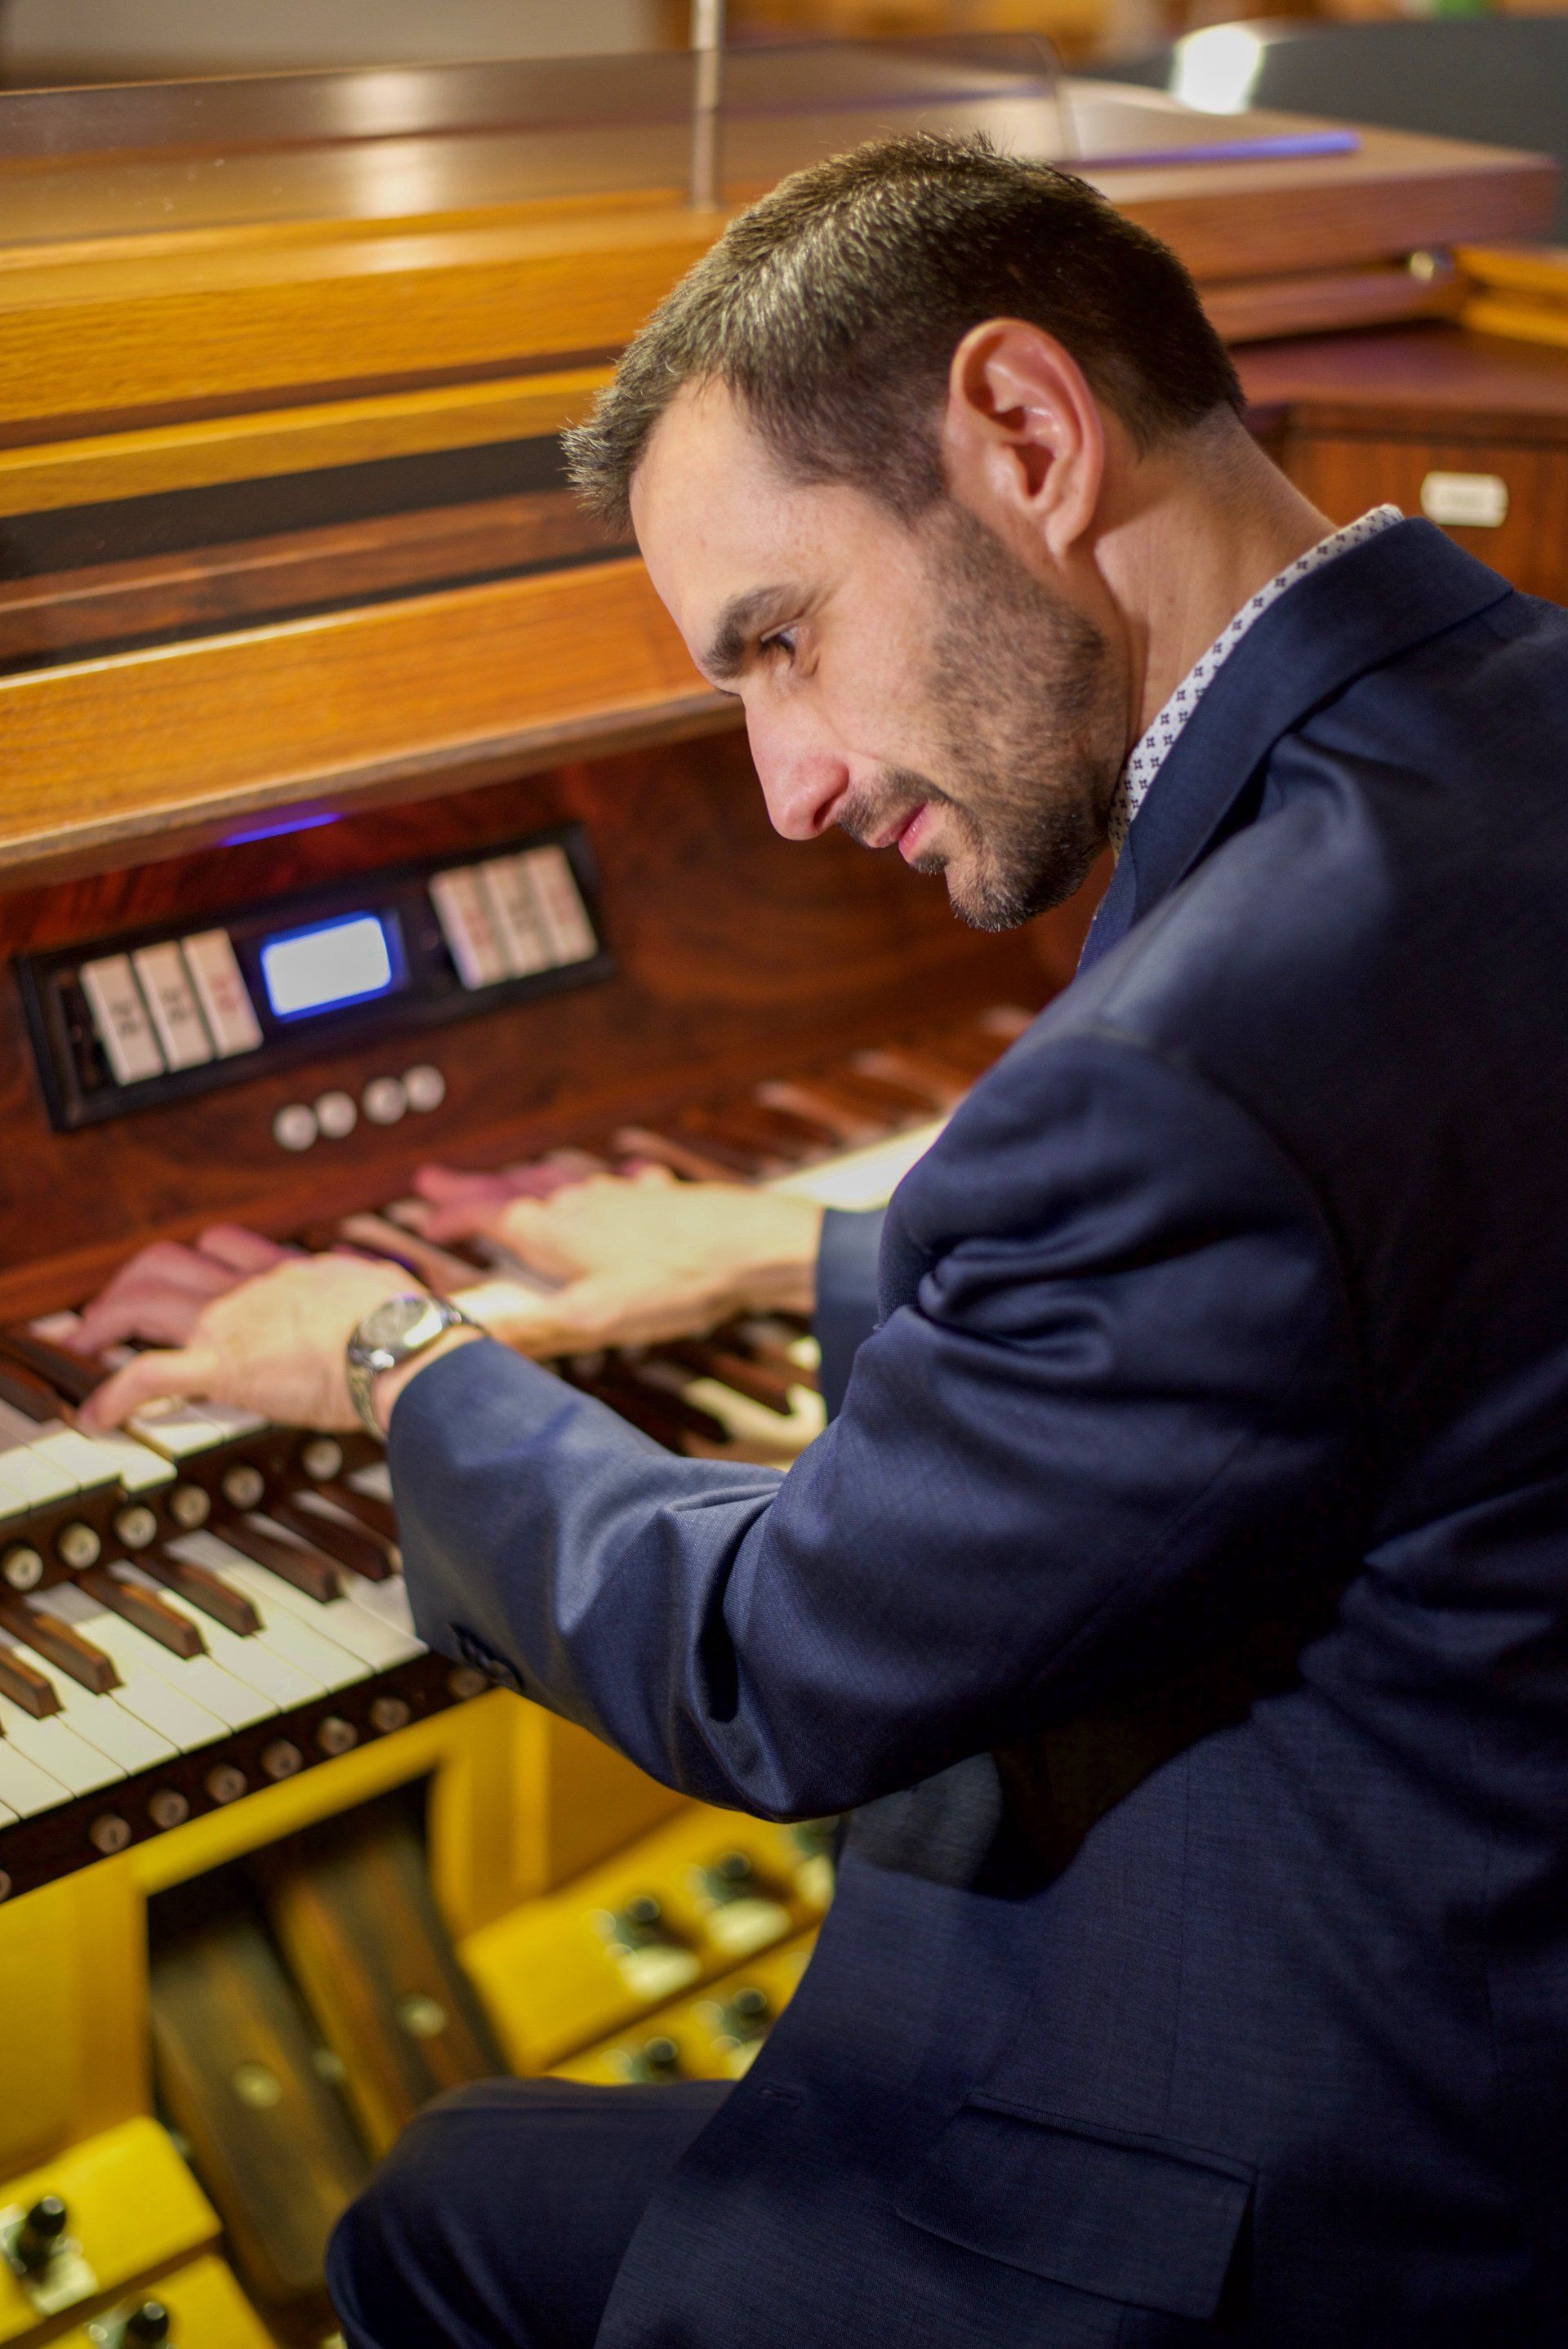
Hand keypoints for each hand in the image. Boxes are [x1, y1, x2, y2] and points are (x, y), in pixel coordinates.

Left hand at [78, 1252, 424, 1432]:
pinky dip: (110, 1395)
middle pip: (169, 1262)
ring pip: (142, 1300)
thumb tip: (420, 1303)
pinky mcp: (221, 1366)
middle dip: (131, 1284)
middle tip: (114, 1314)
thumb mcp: (399, 1296)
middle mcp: (252, 1288)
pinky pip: (147, 1376)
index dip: (200, 1263)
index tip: (190, 1277)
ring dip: (102, 1322)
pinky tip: (93, 1415)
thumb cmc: (414, 1328)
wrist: (406, 1345)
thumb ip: (388, 1296)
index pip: (228, 1250)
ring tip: (83, 1346)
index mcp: (293, 1274)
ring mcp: (232, 1322)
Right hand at [408, 1164, 823, 1354]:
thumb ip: (527, 1323)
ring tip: (503, 1179)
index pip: (487, 1215)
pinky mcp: (657, 1197)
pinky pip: (613, 1182)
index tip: (423, 1220)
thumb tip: (461, 1330)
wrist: (751, 1245)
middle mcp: (579, 1201)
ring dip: (522, 1179)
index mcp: (554, 1229)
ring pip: (557, 1181)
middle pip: (513, 1188)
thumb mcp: (592, 1318)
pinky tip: (611, 1180)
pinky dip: (594, 1182)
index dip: (452, 1217)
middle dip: (471, 1186)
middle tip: (433, 1180)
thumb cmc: (673, 1283)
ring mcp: (619, 1194)